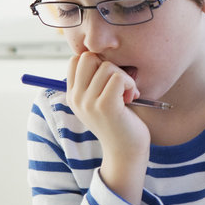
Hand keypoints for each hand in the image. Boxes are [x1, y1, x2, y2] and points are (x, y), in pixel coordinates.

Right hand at [67, 52, 149, 203]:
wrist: (126, 151)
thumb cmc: (119, 121)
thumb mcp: (99, 100)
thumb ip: (94, 81)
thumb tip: (98, 54)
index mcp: (73, 95)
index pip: (76, 59)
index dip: (97, 62)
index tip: (108, 80)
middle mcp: (76, 98)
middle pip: (89, 57)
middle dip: (109, 65)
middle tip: (118, 84)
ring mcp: (89, 102)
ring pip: (107, 66)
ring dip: (123, 77)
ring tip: (127, 94)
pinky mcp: (105, 106)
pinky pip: (118, 77)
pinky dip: (129, 83)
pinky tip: (131, 97)